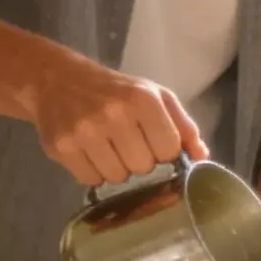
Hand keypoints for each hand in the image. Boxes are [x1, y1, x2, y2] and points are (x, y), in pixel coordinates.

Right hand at [30, 51, 207, 186]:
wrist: (58, 80)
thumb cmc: (116, 90)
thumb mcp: (155, 96)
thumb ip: (183, 126)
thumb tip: (202, 157)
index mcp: (143, 99)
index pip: (168, 150)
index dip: (164, 152)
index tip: (153, 142)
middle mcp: (114, 114)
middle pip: (143, 167)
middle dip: (139, 161)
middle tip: (127, 144)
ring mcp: (85, 131)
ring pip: (116, 177)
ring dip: (116, 168)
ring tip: (108, 147)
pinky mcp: (61, 147)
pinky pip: (90, 180)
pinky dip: (93, 172)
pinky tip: (90, 152)